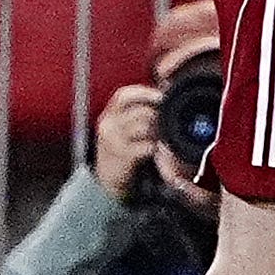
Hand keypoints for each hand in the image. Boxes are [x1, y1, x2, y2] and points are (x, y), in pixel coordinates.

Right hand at [93, 82, 162, 197]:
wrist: (106, 181)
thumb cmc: (121, 151)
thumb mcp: (123, 128)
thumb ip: (138, 112)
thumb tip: (164, 94)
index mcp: (110, 114)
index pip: (125, 95)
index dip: (145, 92)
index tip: (162, 95)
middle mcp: (108, 125)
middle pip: (140, 111)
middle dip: (158, 116)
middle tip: (167, 123)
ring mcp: (113, 141)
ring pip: (144, 127)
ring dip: (158, 132)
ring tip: (162, 138)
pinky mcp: (122, 157)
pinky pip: (146, 146)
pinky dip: (156, 147)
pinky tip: (157, 150)